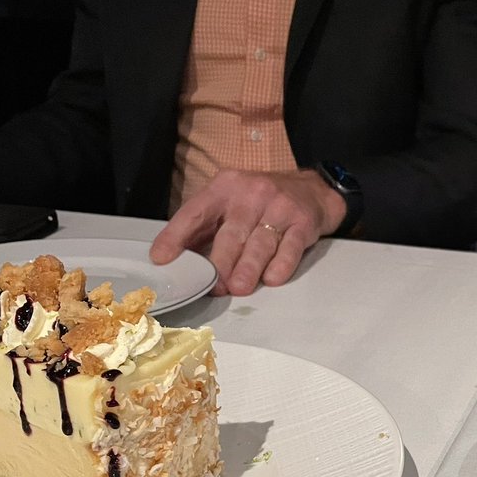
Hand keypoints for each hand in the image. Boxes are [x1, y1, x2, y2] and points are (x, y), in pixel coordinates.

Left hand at [150, 169, 346, 295]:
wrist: (313, 191)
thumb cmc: (263, 203)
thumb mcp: (231, 204)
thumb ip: (206, 229)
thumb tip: (176, 260)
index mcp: (225, 188)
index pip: (196, 212)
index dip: (177, 235)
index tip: (162, 258)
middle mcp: (251, 193)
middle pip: (231, 232)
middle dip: (220, 262)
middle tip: (214, 286)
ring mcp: (279, 206)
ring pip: (260, 242)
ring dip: (248, 267)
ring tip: (239, 288)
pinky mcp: (303, 222)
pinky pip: (290, 246)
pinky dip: (281, 265)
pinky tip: (272, 279)